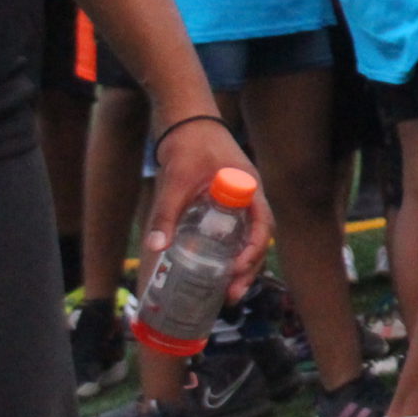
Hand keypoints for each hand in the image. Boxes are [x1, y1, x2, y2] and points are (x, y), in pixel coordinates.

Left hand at [147, 116, 273, 302]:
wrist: (187, 121)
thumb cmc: (189, 145)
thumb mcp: (176, 181)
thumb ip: (166, 214)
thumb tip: (155, 248)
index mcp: (248, 188)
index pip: (262, 225)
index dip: (253, 251)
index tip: (236, 270)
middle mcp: (249, 196)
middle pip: (259, 238)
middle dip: (249, 269)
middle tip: (232, 295)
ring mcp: (240, 200)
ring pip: (249, 238)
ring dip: (242, 265)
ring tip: (228, 292)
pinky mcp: (226, 202)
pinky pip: (236, 232)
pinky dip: (231, 252)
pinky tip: (217, 269)